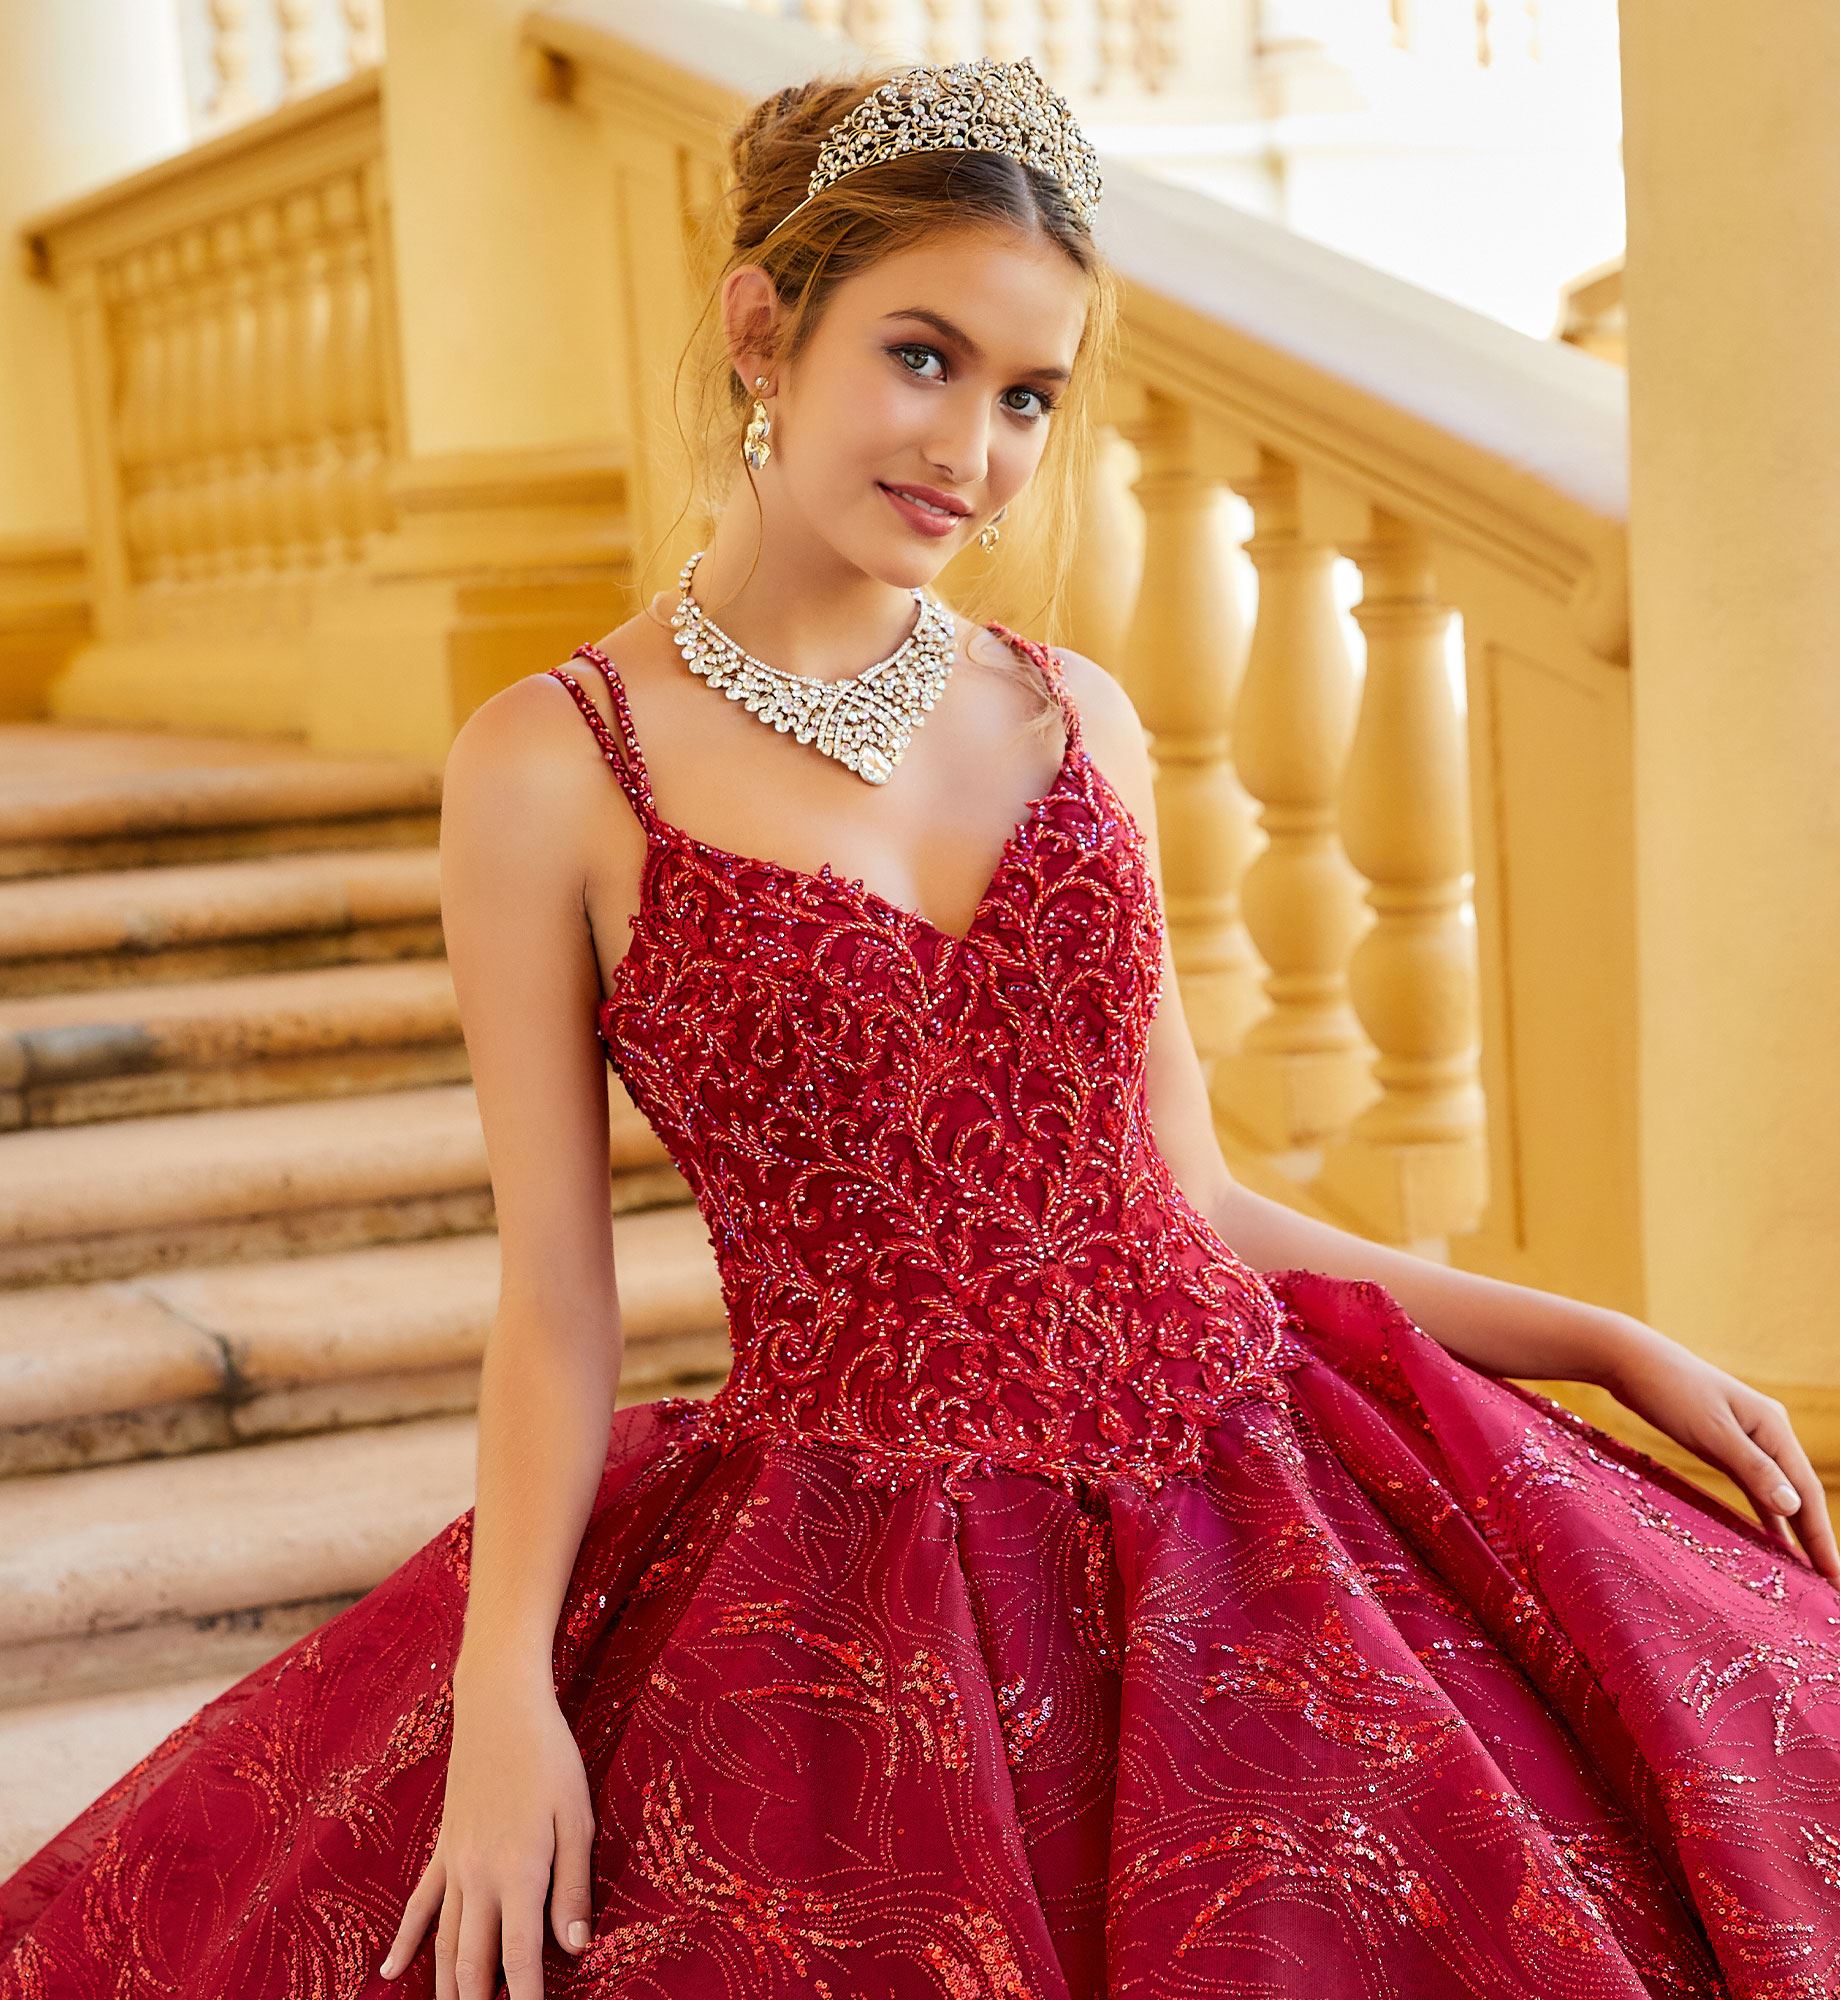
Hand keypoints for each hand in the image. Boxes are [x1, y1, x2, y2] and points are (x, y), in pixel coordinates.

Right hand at [380, 1658, 596, 1996]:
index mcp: (520, 1872)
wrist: (500, 1707)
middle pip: (472, 1964)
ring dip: (447, 1987)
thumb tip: (575, 1947)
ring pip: (443, 1943)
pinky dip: (405, 1941)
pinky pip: (418, 1904)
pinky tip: (391, 1971)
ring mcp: (454, 1865)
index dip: (527, 1999)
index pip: (522, 1957)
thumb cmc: (550, 1758)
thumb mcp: (577, 1818)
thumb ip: (574, 1887)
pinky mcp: (441, 1849)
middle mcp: (480, 1878)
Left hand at [1601, 1325, 1839, 1582]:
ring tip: (1808, 1572)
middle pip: (1799, 1494)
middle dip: (1816, 1539)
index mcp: (1773, 1427)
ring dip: (1793, 1530)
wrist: (1629, 1359)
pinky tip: (1773, 1541)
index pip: (1806, 1491)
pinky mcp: (1723, 1443)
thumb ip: (1752, 1469)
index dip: (1822, 1537)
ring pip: (1777, 1492)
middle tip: (1830, 1585)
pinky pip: (1753, 1486)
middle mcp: (1768, 1432)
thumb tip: (1793, 1507)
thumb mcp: (1711, 1432)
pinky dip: (1765, 1513)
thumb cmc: (1669, 1391)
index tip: (1834, 1576)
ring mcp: (1746, 1438)